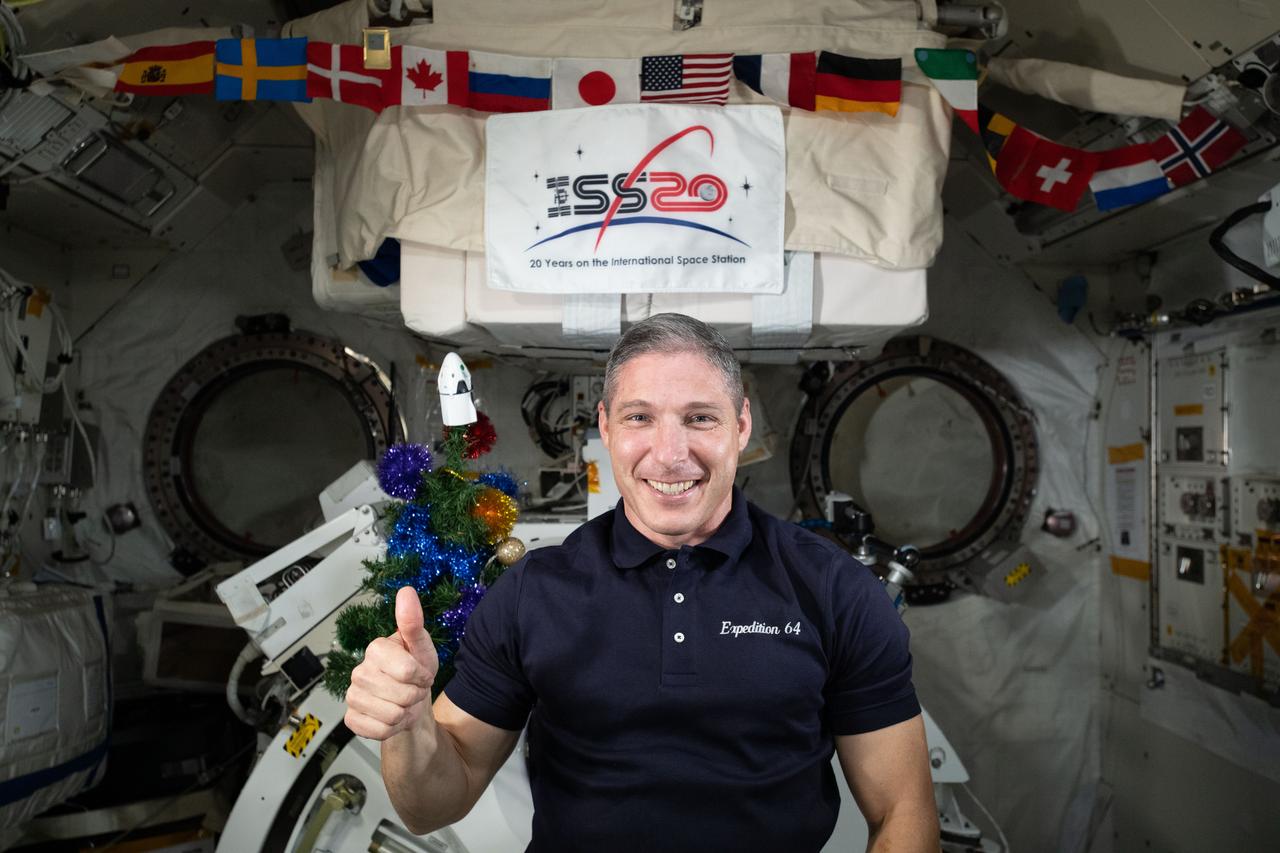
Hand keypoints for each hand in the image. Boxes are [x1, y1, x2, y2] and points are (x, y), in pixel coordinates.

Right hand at [344, 586, 439, 739]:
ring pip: (392, 715)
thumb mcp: (422, 647)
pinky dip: (392, 728)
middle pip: (402, 695)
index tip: (420, 673)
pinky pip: (378, 730)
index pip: (407, 670)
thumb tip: (406, 592)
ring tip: (403, 703)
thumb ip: (413, 621)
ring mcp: (353, 695)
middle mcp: (359, 671)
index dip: (422, 676)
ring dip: (405, 713)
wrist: (409, 702)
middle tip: (412, 690)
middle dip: (415, 696)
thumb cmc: (416, 672)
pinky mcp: (351, 718)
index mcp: (376, 649)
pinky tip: (392, 717)